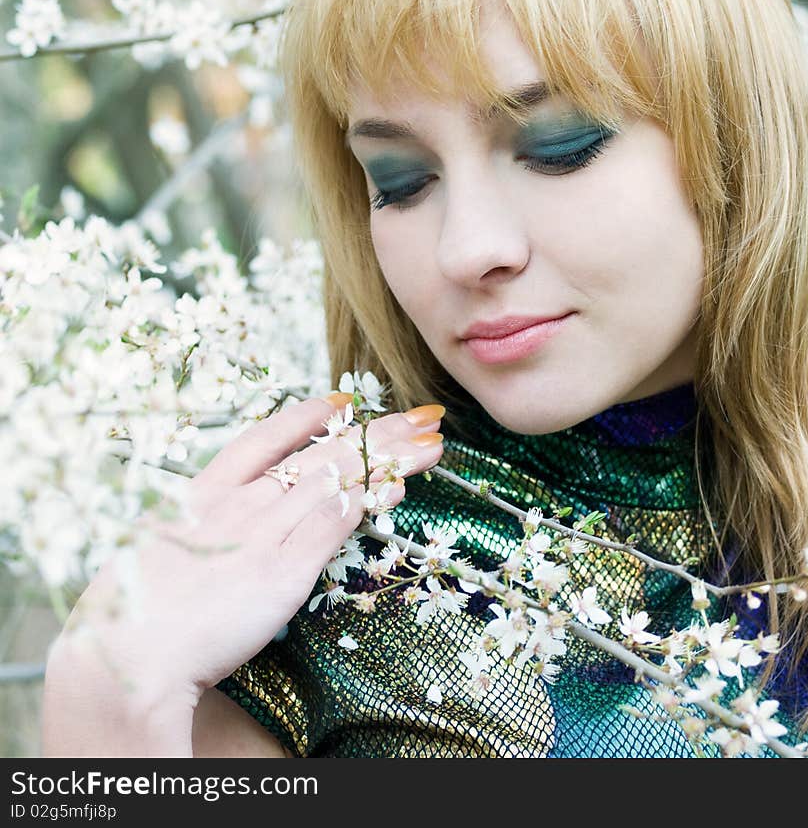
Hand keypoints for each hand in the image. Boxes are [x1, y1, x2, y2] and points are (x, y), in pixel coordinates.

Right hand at [55, 395, 444, 709]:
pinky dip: (371, 503)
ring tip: (430, 443)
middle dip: (377, 432)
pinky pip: (337, 524)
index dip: (308, 415)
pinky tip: (399, 489)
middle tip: (418, 416)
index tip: (342, 402)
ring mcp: (266, 531)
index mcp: (208, 490)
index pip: (266, 436)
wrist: (131, 651)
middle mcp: (243, 501)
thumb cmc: (136, 608)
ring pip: (340, 481)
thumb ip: (202, 525)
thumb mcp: (162, 547)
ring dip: (391, 460)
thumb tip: (229, 518)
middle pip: (322, 452)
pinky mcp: (286, 570)